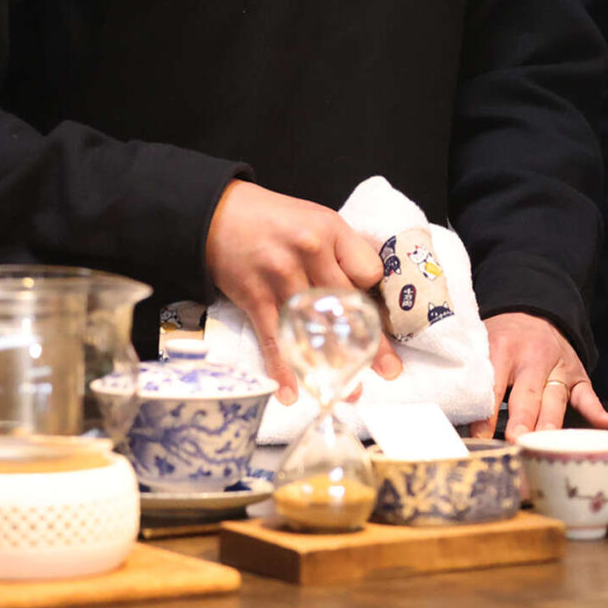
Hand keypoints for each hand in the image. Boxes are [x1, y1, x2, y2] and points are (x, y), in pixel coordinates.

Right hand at [203, 180, 401, 400]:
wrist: (218, 214)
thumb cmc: (274, 219)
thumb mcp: (316, 219)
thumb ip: (342, 250)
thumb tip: (370, 287)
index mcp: (331, 231)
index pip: (369, 272)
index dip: (374, 296)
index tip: (376, 316)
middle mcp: (309, 253)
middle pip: (348, 305)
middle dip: (371, 343)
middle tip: (389, 370)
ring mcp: (281, 277)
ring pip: (314, 328)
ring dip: (332, 364)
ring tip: (350, 390)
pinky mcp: (254, 297)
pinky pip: (273, 339)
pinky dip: (282, 369)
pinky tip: (291, 393)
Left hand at [485, 312, 607, 438]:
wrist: (533, 312)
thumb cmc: (502, 339)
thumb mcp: (482, 347)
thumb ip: (475, 378)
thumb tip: (460, 419)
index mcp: (504, 349)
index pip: (494, 386)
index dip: (487, 414)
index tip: (481, 437)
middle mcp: (534, 358)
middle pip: (528, 394)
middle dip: (523, 420)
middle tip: (517, 440)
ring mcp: (558, 367)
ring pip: (556, 399)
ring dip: (550, 423)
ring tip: (546, 444)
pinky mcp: (577, 375)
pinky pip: (587, 393)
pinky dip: (596, 408)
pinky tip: (604, 422)